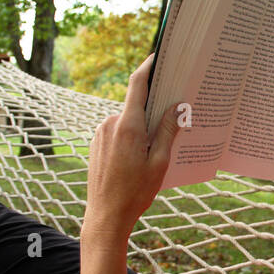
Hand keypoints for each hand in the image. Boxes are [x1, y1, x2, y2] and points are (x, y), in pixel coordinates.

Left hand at [83, 54, 179, 242]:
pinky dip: (131, 138)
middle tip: (172, 121)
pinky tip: (138, 160)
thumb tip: (177, 106)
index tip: (159, 57)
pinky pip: (118, 132)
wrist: (105, 216)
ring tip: (153, 154)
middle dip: (154, 111)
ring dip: (142, 130)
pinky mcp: (96, 143)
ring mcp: (101, 133)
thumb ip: (167, 130)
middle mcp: (110, 124)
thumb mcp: (159, 162)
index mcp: (128, 126)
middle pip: (136, 106)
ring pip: (128, 121)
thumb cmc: (135, 193)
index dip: (149, 67)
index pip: (138, 84)